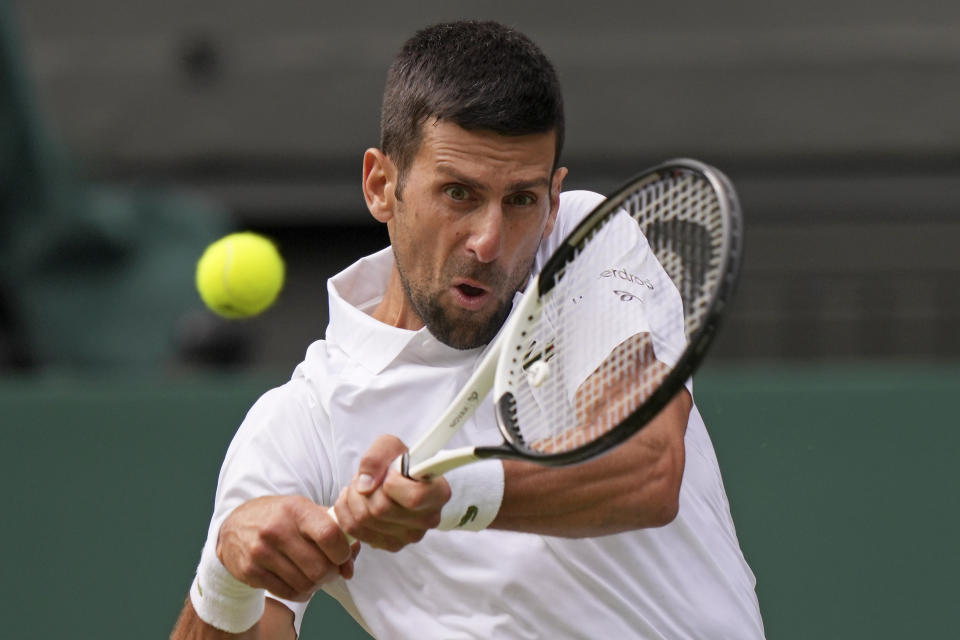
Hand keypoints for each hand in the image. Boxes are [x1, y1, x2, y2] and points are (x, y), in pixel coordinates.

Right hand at [217, 495, 358, 601]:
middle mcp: (277, 529)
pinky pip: (288, 593)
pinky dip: (301, 593)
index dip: (343, 552)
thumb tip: (351, 563)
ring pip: (305, 583)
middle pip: (320, 567)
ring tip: (315, 575)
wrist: (234, 527)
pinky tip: (300, 582)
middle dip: (332, 573)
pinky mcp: (251, 571)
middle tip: (331, 570)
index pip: (329, 534)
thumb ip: (334, 531)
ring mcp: (261, 552)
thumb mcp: (305, 511)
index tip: (343, 555)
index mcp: (296, 509)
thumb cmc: (279, 517)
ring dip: (317, 585)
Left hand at [332, 435, 450, 550]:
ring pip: (364, 520)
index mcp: (439, 493)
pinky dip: (346, 511)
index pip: (413, 498)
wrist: (400, 479)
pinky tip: (356, 500)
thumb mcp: (390, 446)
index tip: (391, 472)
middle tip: (370, 478)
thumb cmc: (400, 462)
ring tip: (363, 487)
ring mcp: (411, 536)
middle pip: (381, 509)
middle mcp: (429, 519)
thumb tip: (365, 485)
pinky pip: (355, 530)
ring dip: (354, 498)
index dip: (392, 483)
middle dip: (366, 488)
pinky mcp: (392, 545)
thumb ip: (377, 456)